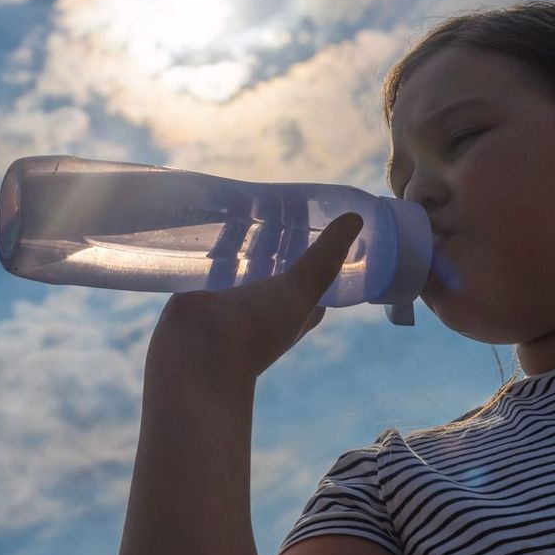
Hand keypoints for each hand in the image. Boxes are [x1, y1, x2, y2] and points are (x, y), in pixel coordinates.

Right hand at [146, 212, 363, 389]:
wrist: (198, 355)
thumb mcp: (300, 291)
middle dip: (279, 237)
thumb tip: (355, 218)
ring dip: (245, 238)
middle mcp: (266, 302)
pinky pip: (212, 259)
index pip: (316, 274)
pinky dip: (213, 242)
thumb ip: (324, 258)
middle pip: (277, 262)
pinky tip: (215, 215)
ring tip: (247, 199)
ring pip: (243, 259)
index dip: (321, 250)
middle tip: (280, 199)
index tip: (322, 217)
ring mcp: (233, 296)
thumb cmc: (257, 329)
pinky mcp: (204, 289)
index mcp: (296, 307)